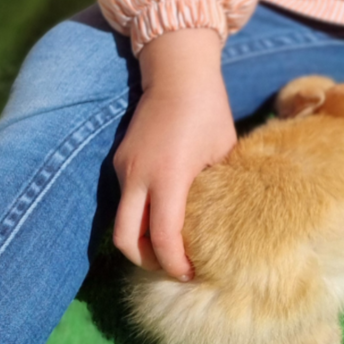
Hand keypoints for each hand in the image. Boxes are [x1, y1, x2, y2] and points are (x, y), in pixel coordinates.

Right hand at [112, 27, 235, 279]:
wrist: (178, 72)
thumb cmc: (208, 108)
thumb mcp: (222, 149)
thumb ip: (218, 185)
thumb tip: (223, 216)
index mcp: (169, 176)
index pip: (163, 238)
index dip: (175, 262)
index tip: (190, 272)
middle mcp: (139, 176)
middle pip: (125, 240)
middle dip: (146, 261)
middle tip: (171, 266)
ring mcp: (124, 168)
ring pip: (121, 221)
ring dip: (139, 240)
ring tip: (167, 245)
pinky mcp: (120, 160)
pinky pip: (124, 199)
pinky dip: (138, 215)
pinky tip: (161, 214)